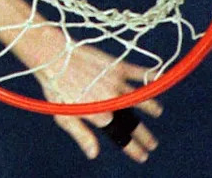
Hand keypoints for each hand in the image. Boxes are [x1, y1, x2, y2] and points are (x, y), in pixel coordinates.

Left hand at [35, 45, 161, 162]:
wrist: (54, 55)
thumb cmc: (55, 87)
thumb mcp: (64, 116)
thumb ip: (82, 135)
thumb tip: (93, 154)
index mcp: (100, 115)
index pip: (123, 137)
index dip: (134, 149)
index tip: (143, 156)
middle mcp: (113, 101)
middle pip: (134, 123)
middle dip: (145, 135)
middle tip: (153, 144)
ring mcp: (117, 83)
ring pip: (141, 99)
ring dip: (151, 107)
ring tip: (157, 112)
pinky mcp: (118, 67)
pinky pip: (139, 74)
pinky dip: (150, 77)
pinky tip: (157, 80)